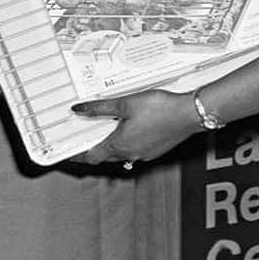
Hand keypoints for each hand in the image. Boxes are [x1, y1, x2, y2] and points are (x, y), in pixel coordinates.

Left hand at [71, 89, 199, 164]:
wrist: (190, 114)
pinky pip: (136, 150)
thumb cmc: (161, 109)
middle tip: (87, 136)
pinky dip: (129, 142)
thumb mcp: (126, 103)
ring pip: (122, 153)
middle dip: (95, 148)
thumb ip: (100, 107)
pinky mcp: (156, 150)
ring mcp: (145, 154)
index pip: (91, 157)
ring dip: (113, 145)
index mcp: (119, 145)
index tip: (68, 154)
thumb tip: (80, 110)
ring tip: (110, 129)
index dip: (77, 156)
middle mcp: (130, 154)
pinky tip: (134, 128)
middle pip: (105, 156)